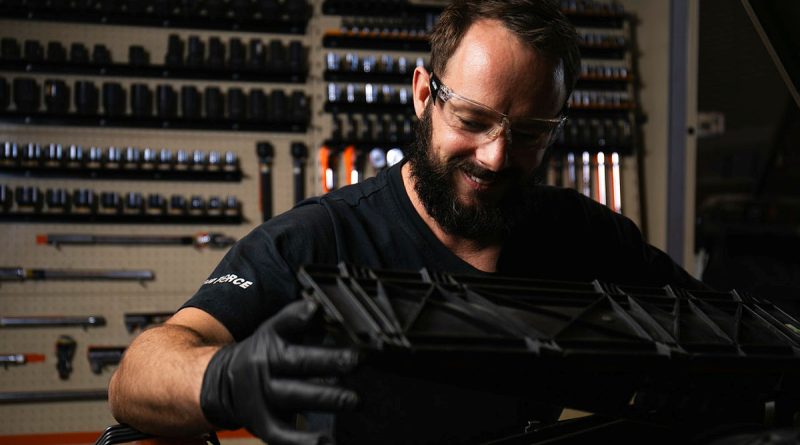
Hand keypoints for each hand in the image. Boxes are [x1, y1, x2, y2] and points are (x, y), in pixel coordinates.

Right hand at [200, 299, 358, 444]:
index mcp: (269, 341)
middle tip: (356, 360)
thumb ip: (297, 320)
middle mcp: (264, 368)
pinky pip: (283, 435)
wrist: (224, 383)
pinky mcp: (263, 425)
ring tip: (353, 400)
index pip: (285, 325)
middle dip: (329, 361)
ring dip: (326, 398)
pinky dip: (304, 441)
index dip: (300, 316)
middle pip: (298, 362)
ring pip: (295, 396)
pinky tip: (327, 442)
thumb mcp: (273, 330)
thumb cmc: (262, 354)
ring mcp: (262, 397)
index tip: (317, 310)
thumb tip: (323, 309)